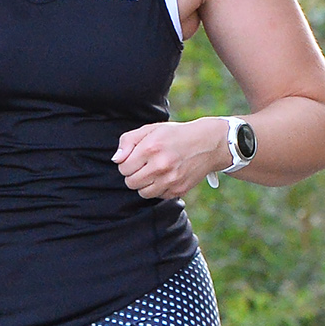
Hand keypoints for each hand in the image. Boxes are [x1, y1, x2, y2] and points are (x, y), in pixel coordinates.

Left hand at [113, 116, 232, 199]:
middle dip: (133, 175)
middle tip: (143, 166)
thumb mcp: (150, 129)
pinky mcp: (179, 189)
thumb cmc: (174, 135)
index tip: (136, 158)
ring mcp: (171, 180)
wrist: (207, 143)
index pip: (123, 168)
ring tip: (153, 172)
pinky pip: (158, 196)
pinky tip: (165, 177)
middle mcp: (160, 165)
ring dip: (144, 184)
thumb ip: (128, 141)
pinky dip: (158, 189)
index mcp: (150, 148)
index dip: (126, 163)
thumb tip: (116, 159)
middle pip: (131, 183)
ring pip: (143, 193)